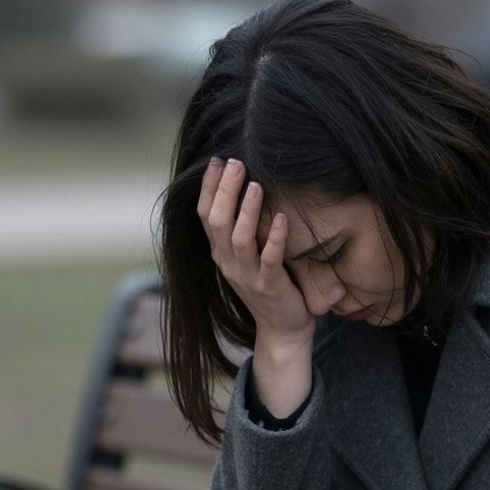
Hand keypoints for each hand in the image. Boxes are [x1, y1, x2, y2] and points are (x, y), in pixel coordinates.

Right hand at [198, 158, 312, 347]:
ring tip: (257, 185)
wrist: (281, 329)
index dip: (208, 187)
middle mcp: (228, 262)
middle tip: (236, 163)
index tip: (216, 160)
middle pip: (218, 221)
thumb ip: (239, 229)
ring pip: (240, 239)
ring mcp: (247, 275)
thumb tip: (242, 188)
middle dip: (225, 190)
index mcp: (219, 252)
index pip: (204, 214)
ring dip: (248, 210)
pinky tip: (284, 218)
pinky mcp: (270, 286)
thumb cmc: (267, 284)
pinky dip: (276, 238)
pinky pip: (270, 260)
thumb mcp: (245, 256)